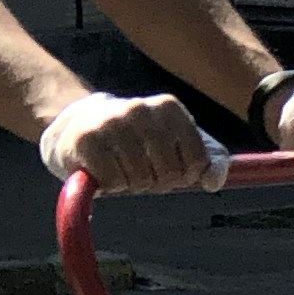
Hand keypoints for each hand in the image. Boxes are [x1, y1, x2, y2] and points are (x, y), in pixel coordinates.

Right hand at [35, 90, 218, 193]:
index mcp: (169, 108)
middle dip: (156, 182)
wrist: (80, 124)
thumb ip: (209, 161)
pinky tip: (102, 170)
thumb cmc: (138, 140)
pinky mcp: (86, 140)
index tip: (167, 166)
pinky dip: (110, 187)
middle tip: (139, 168)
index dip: (183, 176)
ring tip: (119, 165)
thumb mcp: (179, 144)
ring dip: (131, 184)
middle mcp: (141, 109)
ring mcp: (112, 122)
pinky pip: (114, 184)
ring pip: (141, 181)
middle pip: (169, 175)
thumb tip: (214, 182)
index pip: (196, 163)